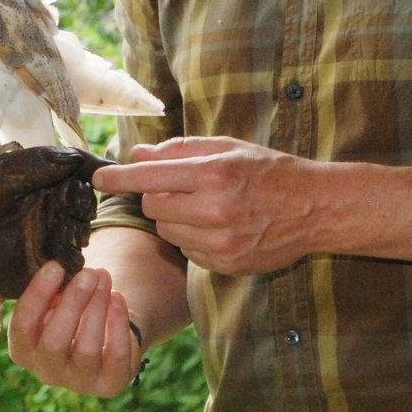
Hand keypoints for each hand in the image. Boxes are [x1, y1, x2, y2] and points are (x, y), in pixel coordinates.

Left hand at [0, 136, 102, 298]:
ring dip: (77, 229)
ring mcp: (51, 233)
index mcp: (44, 177)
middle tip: (69, 205)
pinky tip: (58, 254)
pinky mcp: (47, 262)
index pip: (78, 170)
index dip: (93, 169)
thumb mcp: (2, 173)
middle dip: (83, 203)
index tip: (105, 170)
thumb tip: (74, 156)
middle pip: (84, 201)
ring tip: (62, 229)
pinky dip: (71, 258)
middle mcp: (52, 204)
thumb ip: (37, 164)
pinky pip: (71, 262)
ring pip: (82, 230)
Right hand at [8, 261, 140, 397]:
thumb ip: (52, 291)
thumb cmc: (68, 311)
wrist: (100, 337)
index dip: (37, 295)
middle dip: (72, 302)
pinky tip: (117, 297)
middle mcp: (46, 371)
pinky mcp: (109, 384)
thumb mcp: (52, 301)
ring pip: (87, 348)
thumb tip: (64, 273)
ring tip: (103, 277)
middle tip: (87, 273)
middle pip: (54, 341)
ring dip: (97, 307)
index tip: (55, 267)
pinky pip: (116, 356)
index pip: (23, 325)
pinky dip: (118, 324)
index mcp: (24, 349)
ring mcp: (78, 382)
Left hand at [94, 135, 319, 274]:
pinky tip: (216, 226)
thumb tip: (137, 154)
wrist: (314, 208)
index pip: (151, 176)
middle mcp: (215, 210)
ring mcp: (221, 243)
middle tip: (180, 186)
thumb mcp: (226, 147)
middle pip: (154, 205)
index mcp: (213, 174)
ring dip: (173, 217)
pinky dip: (191, 238)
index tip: (98, 178)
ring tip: (203, 206)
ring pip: (166, 230)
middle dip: (157, 193)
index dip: (119, 178)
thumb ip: (179, 150)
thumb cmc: (267, 170)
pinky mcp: (227, 265)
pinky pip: (187, 250)